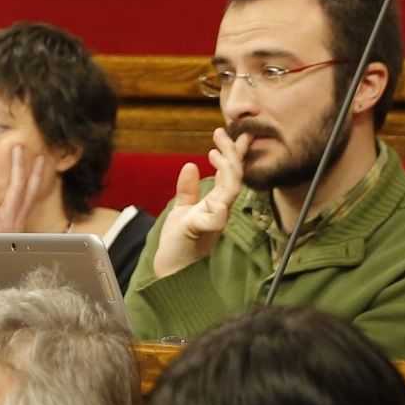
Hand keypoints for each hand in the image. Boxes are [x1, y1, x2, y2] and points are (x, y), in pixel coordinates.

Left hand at [0, 141, 48, 236]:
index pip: (33, 193)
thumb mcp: (14, 234)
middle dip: (18, 167)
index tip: (42, 158)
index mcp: (21, 219)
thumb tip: (18, 199)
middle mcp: (12, 220)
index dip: (38, 175)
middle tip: (18, 147)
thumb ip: (15, 217)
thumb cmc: (5, 252)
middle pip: (18, 189)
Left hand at [147, 132, 241, 279]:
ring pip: (230, 192)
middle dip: (231, 154)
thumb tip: (190, 165)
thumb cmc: (178, 243)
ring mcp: (213, 222)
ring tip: (215, 152)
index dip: (231, 154)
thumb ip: (188, 191)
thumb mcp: (181, 210)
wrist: (170, 271)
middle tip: (220, 133)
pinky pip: (215, 218)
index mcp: (215, 204)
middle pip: (234, 178)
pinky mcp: (202, 232)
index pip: (229, 174)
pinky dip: (216, 206)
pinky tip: (212, 190)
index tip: (223, 133)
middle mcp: (219, 211)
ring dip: (226, 170)